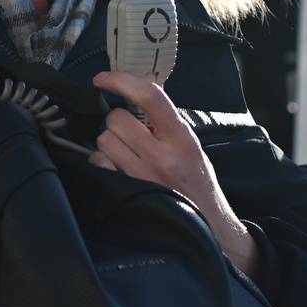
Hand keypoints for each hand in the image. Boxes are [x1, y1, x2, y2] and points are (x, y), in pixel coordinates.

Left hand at [90, 71, 262, 281]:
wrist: (208, 228)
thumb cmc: (197, 184)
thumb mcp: (191, 147)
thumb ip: (167, 123)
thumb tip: (138, 93)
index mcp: (182, 139)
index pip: (151, 97)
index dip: (121, 81)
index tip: (102, 78)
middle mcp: (163, 156)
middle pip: (116, 119)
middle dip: (118, 123)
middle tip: (131, 135)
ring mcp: (143, 177)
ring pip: (104, 141)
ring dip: (110, 144)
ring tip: (129, 155)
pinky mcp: (127, 193)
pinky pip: (99, 164)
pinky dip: (103, 164)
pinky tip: (119, 170)